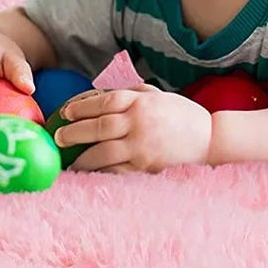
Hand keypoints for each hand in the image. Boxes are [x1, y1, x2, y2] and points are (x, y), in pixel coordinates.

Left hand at [53, 84, 211, 172]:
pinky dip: (101, 171)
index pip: (104, 102)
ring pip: (104, 152)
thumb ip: (131, 94)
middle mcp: (140, 123)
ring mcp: (143, 147)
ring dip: (82, 158)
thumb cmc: (180, 114)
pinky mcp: (146, 167)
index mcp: (141, 101)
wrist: (208, 138)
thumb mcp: (156, 95)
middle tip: (58, 137)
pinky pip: (118, 170)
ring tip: (68, 161)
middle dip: (74, 133)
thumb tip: (98, 97)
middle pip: (99, 127)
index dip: (81, 107)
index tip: (65, 112)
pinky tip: (89, 173)